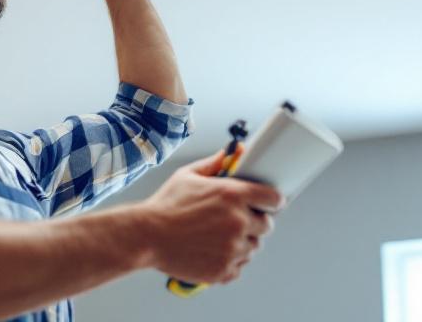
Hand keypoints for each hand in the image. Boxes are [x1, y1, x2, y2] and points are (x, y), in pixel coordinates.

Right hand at [137, 150, 282, 284]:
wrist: (146, 236)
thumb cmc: (165, 205)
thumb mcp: (188, 175)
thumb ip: (215, 163)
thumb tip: (233, 151)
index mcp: (233, 195)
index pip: (274, 199)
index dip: (271, 201)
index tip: (267, 204)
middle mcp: (238, 222)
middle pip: (266, 226)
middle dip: (255, 222)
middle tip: (236, 221)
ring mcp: (232, 249)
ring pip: (253, 247)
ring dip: (242, 243)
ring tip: (219, 237)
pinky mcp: (224, 270)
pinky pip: (239, 267)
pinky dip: (230, 262)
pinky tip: (213, 252)